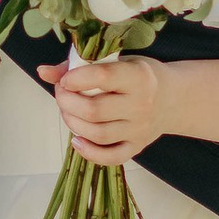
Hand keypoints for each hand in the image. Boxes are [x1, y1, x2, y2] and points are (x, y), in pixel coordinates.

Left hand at [42, 51, 167, 161]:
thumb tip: (43, 72)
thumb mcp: (117, 61)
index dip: (75, 78)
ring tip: (68, 112)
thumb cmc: (140, 75)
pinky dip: (89, 153)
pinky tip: (77, 140)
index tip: (65, 79)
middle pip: (94, 110)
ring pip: (97, 134)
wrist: (174, 98)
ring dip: (73, 123)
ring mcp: (139, 129)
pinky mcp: (137, 147)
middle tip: (62, 94)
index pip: (101, 76)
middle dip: (67, 103)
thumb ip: (79, 66)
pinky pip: (111, 157)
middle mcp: (141, 105)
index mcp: (138, 77)